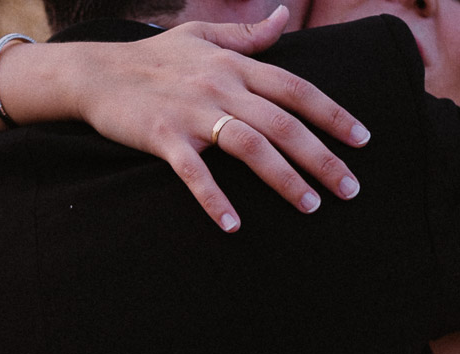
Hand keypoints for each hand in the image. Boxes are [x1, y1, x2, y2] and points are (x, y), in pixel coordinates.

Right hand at [73, 5, 369, 230]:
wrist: (97, 72)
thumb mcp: (202, 37)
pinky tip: (233, 226)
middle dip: (323, 158)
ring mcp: (193, 112)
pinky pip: (195, 172)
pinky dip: (214, 199)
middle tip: (351, 189)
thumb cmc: (154, 57)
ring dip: (284, 179)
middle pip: (284, 124)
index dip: (333, 114)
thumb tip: (285, 17)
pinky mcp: (164, 137)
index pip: (296, 89)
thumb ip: (248, 34)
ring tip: (311, 206)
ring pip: (251, 146)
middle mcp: (221, 86)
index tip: (362, 139)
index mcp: (236, 64)